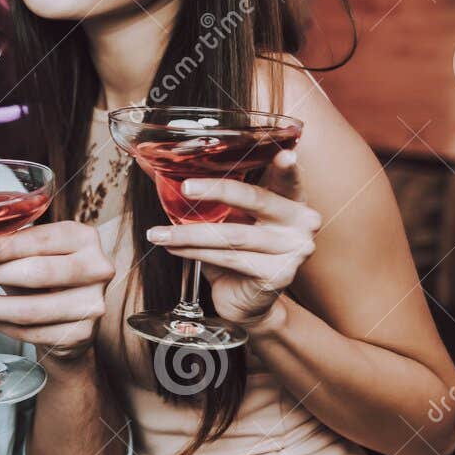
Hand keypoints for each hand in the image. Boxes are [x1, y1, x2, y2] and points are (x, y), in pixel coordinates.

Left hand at [0, 220, 114, 360]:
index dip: (7, 247)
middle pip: (36, 273)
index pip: (42, 240)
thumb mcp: (31, 254)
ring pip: (30, 309)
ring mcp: (92, 304)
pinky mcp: (81, 334)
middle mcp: (96, 269)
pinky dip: (4, 326)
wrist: (72, 317)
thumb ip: (6, 250)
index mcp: (83, 238)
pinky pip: (32, 332)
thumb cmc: (47, 276)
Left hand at [145, 149, 317, 327]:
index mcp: (292, 200)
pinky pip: (228, 258)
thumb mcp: (227, 216)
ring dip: (189, 233)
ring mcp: (294, 249)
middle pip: (256, 200)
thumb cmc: (237, 251)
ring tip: (158, 233)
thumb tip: (153, 163)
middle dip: (217, 191)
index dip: (286, 167)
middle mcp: (302, 222)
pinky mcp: (278, 274)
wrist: (245, 300)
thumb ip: (209, 192)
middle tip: (185, 188)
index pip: (288, 179)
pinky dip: (195, 252)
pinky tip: (174, 248)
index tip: (282, 154)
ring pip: (233, 234)